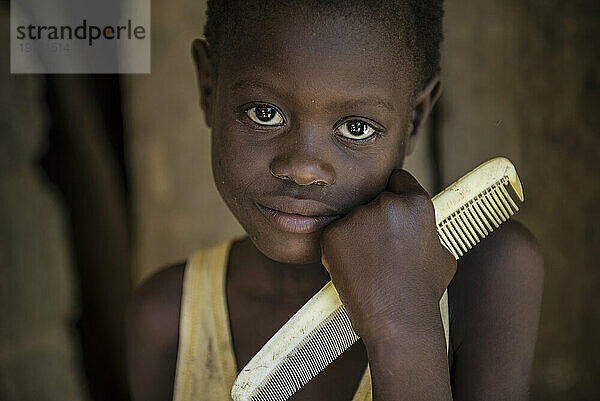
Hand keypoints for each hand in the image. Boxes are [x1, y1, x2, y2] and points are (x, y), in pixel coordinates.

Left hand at [319, 169, 456, 345]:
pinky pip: (336, 234)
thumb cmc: (422, 290)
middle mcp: (386, 204)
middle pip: (374, 198)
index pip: (398, 179)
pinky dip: (341, 248)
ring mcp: (357, 217)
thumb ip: (427, 230)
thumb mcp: (442, 254)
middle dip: (376, 216)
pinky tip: (355, 267)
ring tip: (370, 263)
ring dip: (358, 232)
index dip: (395, 195)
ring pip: (354, 217)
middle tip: (381, 247)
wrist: (396, 319)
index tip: (391, 211)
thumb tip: (420, 226)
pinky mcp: (334, 233)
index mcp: (416, 203)